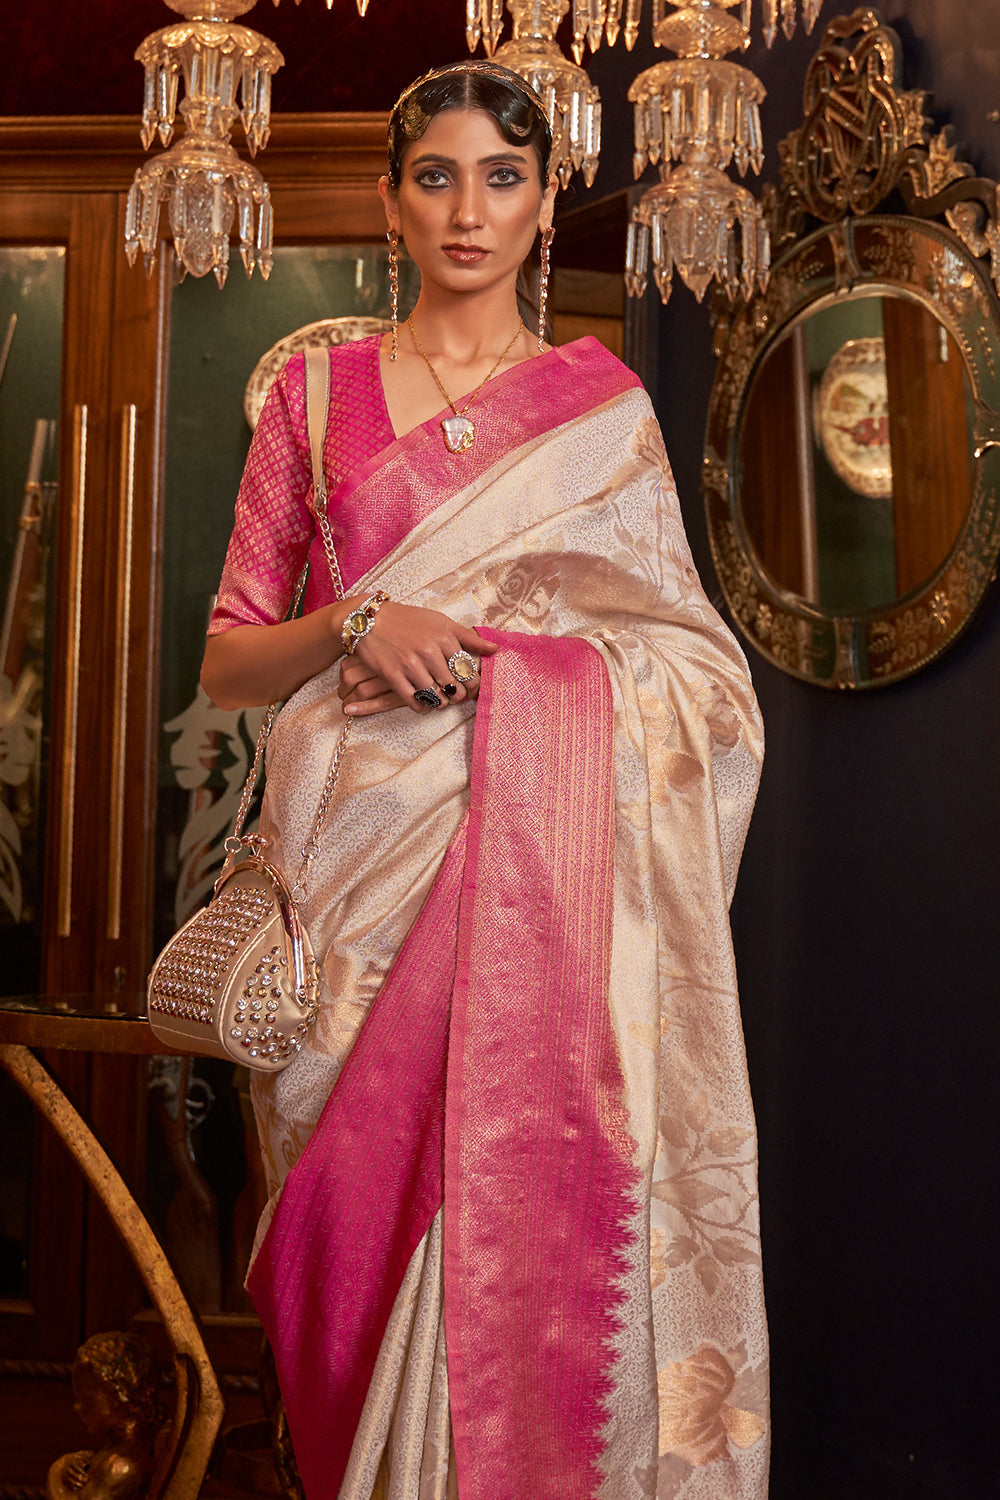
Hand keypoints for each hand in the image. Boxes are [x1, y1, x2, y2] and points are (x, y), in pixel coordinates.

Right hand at [339, 602, 495, 716]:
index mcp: (444, 636)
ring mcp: (410, 665)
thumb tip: (494, 649)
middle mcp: (428, 651)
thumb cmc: (409, 620)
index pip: (467, 670)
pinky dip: (422, 707)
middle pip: (454, 687)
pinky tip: (424, 702)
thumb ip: (468, 638)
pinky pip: (414, 702)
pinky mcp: (393, 676)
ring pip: (435, 697)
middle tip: (456, 696)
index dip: (472, 684)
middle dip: (458, 695)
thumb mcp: (441, 622)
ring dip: (441, 703)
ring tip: (441, 699)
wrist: (369, 619)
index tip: (470, 688)